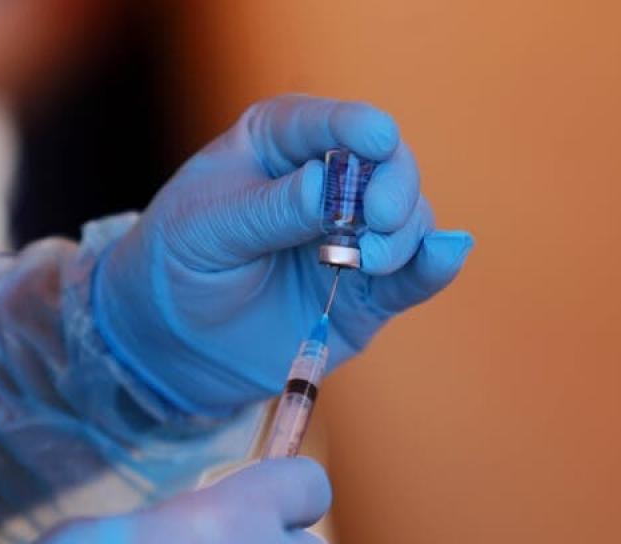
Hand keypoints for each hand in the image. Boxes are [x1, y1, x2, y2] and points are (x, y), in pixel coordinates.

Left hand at [92, 94, 473, 415]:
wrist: (174, 342)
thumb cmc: (179, 264)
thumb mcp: (207, 230)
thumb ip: (270, 211)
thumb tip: (330, 190)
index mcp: (279, 142)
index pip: (324, 123)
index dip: (356, 127)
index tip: (377, 139)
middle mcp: (328, 181)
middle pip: (385, 167)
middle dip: (391, 186)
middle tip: (376, 218)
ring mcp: (354, 237)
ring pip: (407, 219)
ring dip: (403, 233)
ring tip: (371, 258)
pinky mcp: (368, 293)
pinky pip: (413, 276)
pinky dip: (434, 265)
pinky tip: (447, 254)